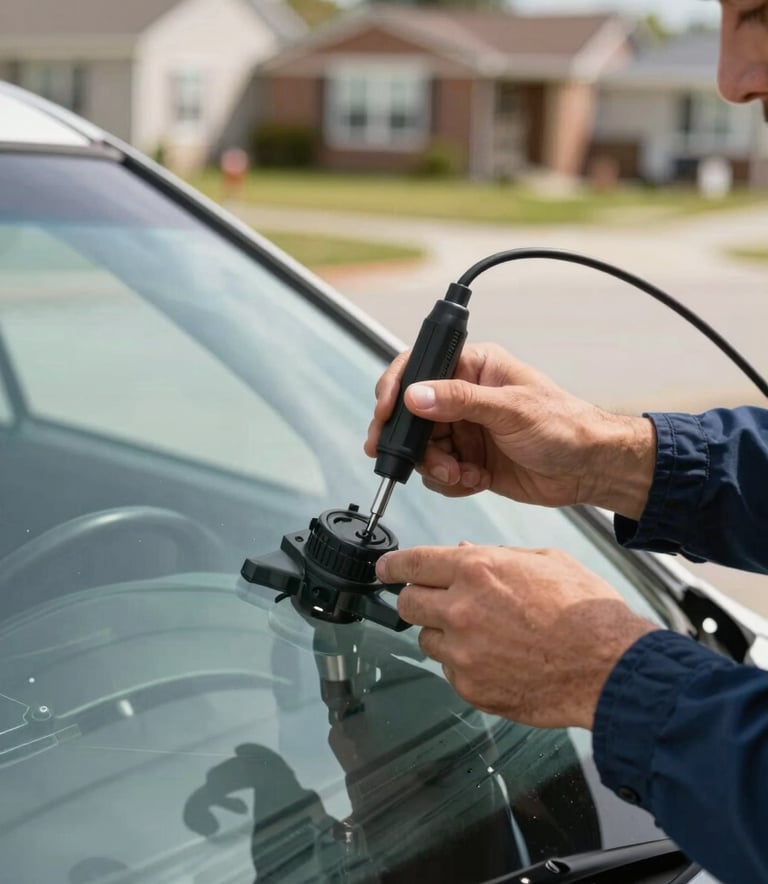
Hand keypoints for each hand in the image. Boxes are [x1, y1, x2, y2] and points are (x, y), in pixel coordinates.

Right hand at [365, 344, 654, 519]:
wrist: (589, 469)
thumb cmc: (565, 425)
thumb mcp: (511, 408)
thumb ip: (459, 401)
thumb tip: (415, 395)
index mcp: (473, 368)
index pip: (418, 367)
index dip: (394, 389)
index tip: (384, 414)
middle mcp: (464, 397)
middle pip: (412, 416)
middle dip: (413, 443)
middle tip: (411, 460)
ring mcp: (464, 429)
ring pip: (422, 449)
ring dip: (435, 467)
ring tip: (461, 473)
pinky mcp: (468, 459)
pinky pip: (439, 473)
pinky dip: (451, 482)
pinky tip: (475, 480)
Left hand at [377, 543, 657, 729]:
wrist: (610, 667)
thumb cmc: (585, 612)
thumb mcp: (544, 561)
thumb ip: (496, 555)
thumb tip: (464, 553)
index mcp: (478, 571)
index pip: (413, 562)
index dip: (393, 564)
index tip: (384, 568)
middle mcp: (461, 610)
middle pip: (408, 603)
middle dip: (418, 598)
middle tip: (438, 600)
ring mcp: (463, 653)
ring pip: (427, 638)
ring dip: (443, 632)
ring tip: (484, 633)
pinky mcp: (472, 688)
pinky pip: (450, 670)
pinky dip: (464, 663)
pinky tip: (497, 658)